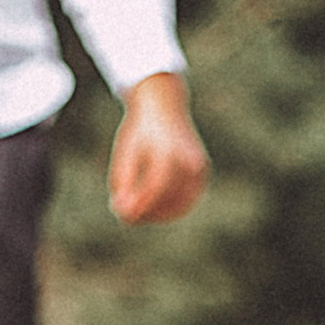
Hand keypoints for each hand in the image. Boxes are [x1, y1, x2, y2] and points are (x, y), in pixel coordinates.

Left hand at [108, 72, 209, 226]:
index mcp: (168, 149)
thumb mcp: (125, 152)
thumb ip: (122, 184)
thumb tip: (124, 215)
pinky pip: (187, 201)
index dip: (140, 203)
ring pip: (181, 205)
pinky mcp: (202, 175)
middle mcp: (189, 158)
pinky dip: (171, 211)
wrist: (165, 107)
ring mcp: (199, 168)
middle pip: (169, 197)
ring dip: (158, 215)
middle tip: (126, 218)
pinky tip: (152, 210)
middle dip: (146, 213)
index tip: (122, 215)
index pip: (156, 184)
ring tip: (137, 215)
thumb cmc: (140, 131)